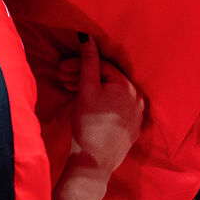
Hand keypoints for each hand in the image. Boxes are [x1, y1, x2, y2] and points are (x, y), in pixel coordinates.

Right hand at [59, 38, 142, 176]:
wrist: (93, 161)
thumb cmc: (89, 124)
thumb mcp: (86, 89)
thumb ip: (88, 62)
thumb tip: (88, 38)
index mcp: (128, 87)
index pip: (102, 66)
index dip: (79, 64)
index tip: (62, 68)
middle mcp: (137, 99)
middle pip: (107, 80)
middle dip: (83, 76)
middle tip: (63, 78)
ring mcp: (136, 116)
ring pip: (111, 94)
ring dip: (91, 89)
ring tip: (71, 91)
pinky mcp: (131, 129)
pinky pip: (115, 108)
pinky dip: (101, 103)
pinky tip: (87, 105)